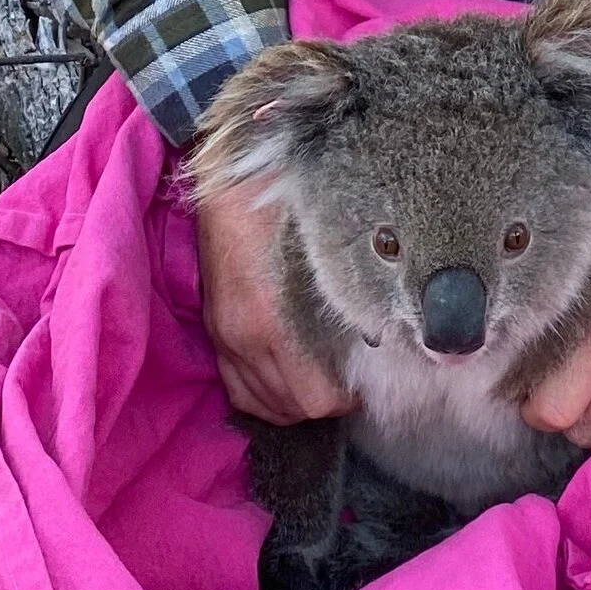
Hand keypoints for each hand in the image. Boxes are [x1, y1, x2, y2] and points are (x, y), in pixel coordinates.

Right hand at [192, 172, 354, 425]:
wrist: (232, 182)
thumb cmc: (284, 209)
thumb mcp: (327, 256)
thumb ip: (348, 303)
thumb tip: (377, 337)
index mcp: (272, 323)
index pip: (313, 398)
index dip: (343, 401)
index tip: (360, 387)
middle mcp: (242, 339)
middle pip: (287, 408)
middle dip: (319, 405)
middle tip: (343, 386)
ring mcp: (222, 336)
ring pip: (257, 404)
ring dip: (290, 405)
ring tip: (315, 387)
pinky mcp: (213, 328)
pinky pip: (234, 386)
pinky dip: (260, 396)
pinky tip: (282, 382)